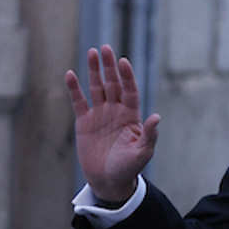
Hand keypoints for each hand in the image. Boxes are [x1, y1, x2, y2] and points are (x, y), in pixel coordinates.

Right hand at [65, 44, 160, 201]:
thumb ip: (149, 135)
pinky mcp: (84, 121)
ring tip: (92, 52)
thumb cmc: (128, 168)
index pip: (130, 90)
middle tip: (106, 48)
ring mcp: (100, 114)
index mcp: (131, 115)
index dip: (127, 76)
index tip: (124, 62)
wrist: (109, 180)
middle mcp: (116, 110)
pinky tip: (71, 74)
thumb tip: (157, 117)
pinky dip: (74, 88)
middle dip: (110, 66)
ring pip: (97, 87)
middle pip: (113, 83)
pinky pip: (79, 101)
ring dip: (94, 71)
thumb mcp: (142, 153)